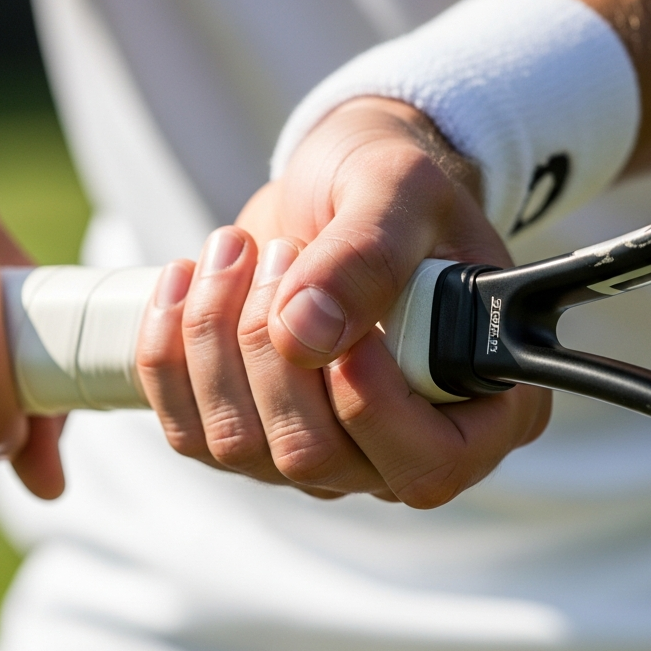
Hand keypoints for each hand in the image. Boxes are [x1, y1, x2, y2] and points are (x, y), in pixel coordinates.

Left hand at [137, 97, 549, 505]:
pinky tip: (182, 281)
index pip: (428, 464)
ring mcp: (323, 454)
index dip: (370, 405)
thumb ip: (369, 256)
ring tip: (233, 250)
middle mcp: (402, 448)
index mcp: (482, 406)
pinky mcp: (250, 434)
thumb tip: (304, 334)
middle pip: (315, 458)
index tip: (332, 318)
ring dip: (215, 340)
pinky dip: (168, 354)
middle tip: (277, 250)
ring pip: (241, 446)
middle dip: (271, 350)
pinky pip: (189, 432)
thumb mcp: (401, 192)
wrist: (339, 185)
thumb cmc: (394, 187)